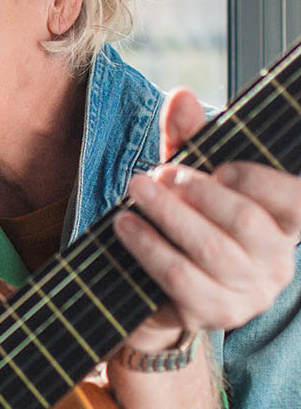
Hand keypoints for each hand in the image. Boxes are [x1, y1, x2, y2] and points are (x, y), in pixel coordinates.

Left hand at [114, 89, 300, 348]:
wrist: (155, 290)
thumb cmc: (184, 223)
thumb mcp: (188, 176)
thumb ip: (189, 138)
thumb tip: (180, 95)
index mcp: (285, 224)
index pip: (298, 201)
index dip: (263, 182)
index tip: (222, 166)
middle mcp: (278, 261)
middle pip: (246, 220)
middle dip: (197, 191)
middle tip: (157, 174)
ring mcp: (250, 293)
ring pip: (211, 249)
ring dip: (168, 214)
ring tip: (135, 190)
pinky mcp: (214, 314)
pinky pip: (180, 277)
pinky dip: (149, 246)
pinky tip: (124, 225)